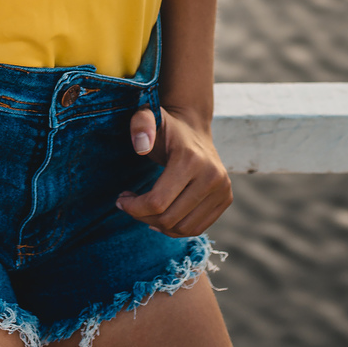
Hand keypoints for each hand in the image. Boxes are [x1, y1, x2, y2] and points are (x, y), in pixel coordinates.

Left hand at [116, 105, 233, 237]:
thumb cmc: (166, 126)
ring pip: (183, 228)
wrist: (194, 127)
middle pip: (170, 218)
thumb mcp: (148, 117)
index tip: (121, 200)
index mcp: (191, 159)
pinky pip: (197, 228)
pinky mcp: (226, 198)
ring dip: (159, 225)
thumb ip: (140, 124)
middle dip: (143, 216)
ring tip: (146, 210)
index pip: (158, 202)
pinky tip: (163, 215)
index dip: (134, 208)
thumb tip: (141, 147)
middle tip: (130, 205)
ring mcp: (222, 189)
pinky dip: (176, 228)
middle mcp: (211, 176)